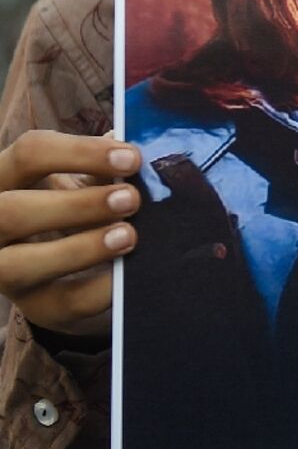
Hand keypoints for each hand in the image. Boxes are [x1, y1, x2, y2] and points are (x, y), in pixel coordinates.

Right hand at [0, 130, 140, 334]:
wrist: (74, 265)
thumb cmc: (76, 205)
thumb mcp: (83, 180)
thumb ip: (102, 165)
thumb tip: (134, 142)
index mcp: (7, 178)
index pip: (29, 153)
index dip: (80, 152)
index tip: (131, 158)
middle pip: (12, 211)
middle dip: (76, 205)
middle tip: (131, 199)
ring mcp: (5, 270)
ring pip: (20, 264)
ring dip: (79, 249)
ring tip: (128, 236)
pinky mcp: (35, 306)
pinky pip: (61, 301)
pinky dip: (99, 288)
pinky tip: (127, 274)